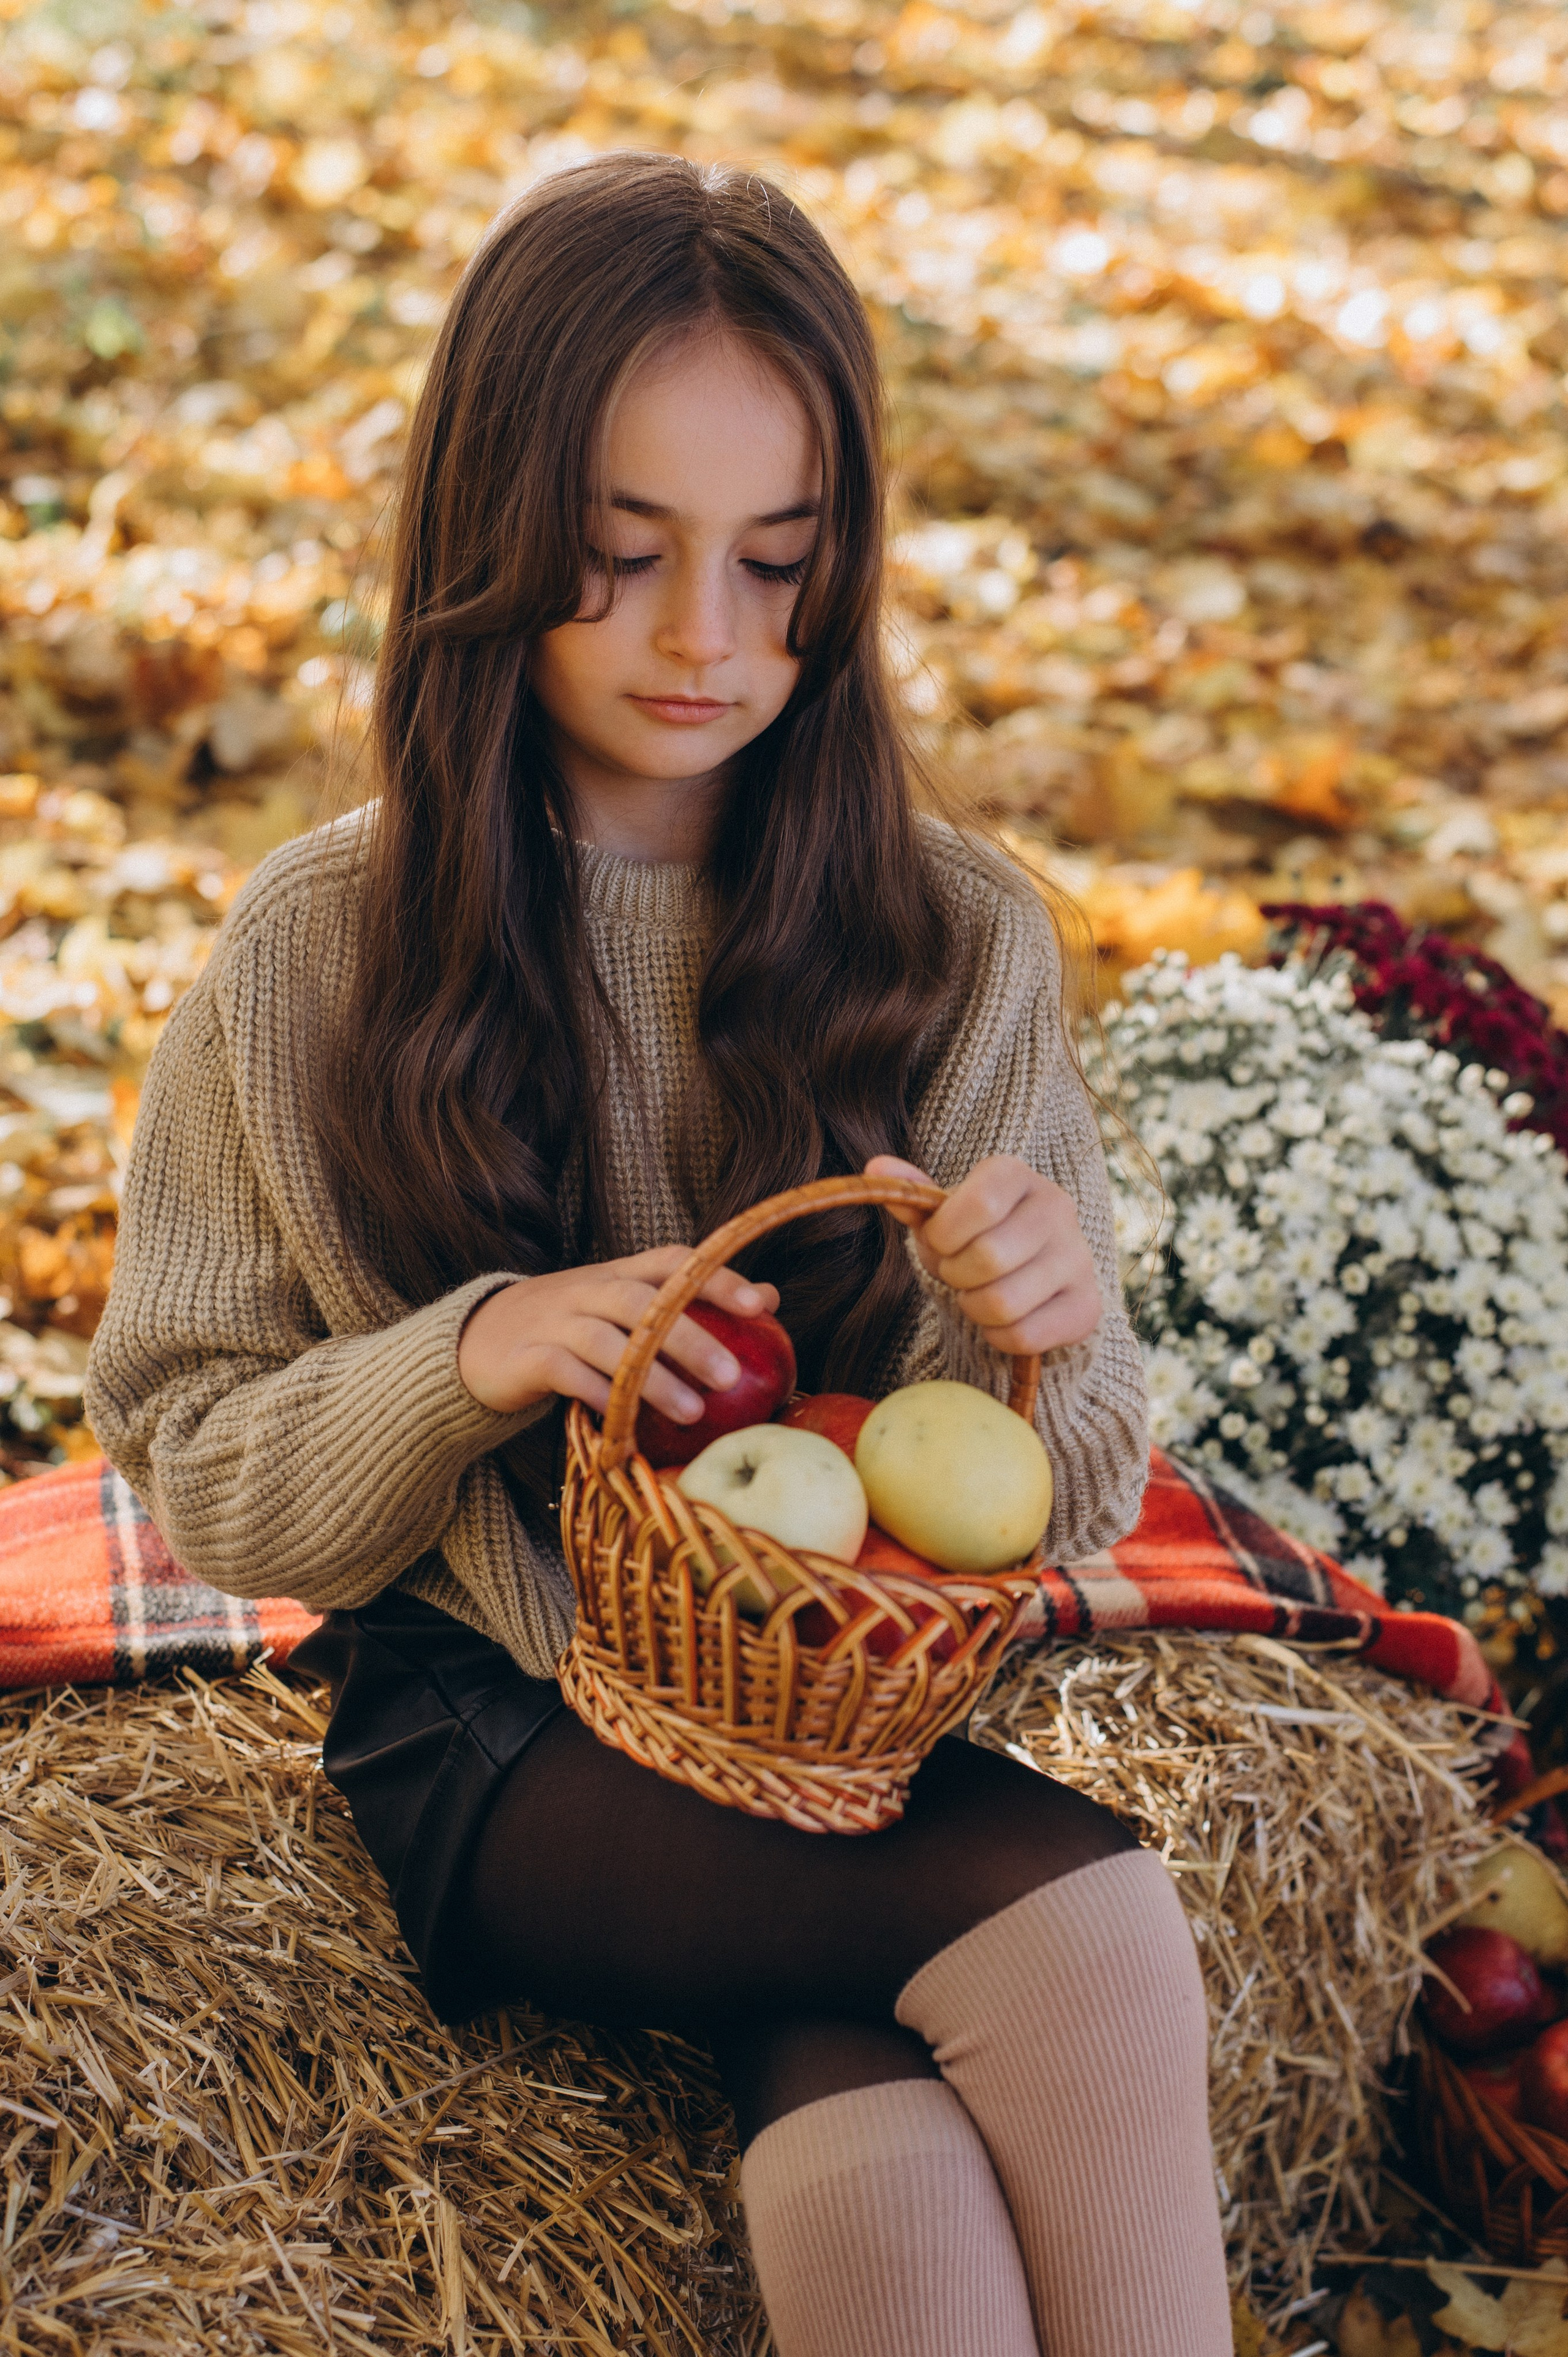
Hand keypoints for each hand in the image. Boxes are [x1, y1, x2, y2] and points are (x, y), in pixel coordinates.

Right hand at [457, 1249, 780, 1419]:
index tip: (757, 1305)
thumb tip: (769, 1298)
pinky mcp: (527, 1358)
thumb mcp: (629, 1306)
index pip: (671, 1261)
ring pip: (606, 1342)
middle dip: (689, 1337)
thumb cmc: (573, 1326)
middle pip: (642, 1301)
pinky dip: (597, 1397)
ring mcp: (555, 1322)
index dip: (714, 1277)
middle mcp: (587, 1289)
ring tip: (693, 1412)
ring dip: (652, 1378)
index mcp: (618, 1274)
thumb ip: (690, 1301)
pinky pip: (565, 1373)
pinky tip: (625, 1424)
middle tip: (731, 1376)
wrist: (478, 1340)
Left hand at [867, 1153, 1100, 1355]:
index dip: (946, 1234)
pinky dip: (999, 1336)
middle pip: (989, 1258)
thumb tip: (875, 1169)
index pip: (981, 1203)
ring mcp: (1078, 1258)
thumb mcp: (942, 1215)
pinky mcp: (1087, 1306)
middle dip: (956, 1275)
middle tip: (959, 1273)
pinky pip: (1024, 1336)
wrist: (1033, 1275)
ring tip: (979, 1295)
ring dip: (975, 1309)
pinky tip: (1003, 1319)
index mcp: (1017, 1175)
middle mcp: (1056, 1209)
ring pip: (1004, 1303)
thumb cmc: (975, 1236)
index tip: (941, 1241)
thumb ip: (912, 1195)